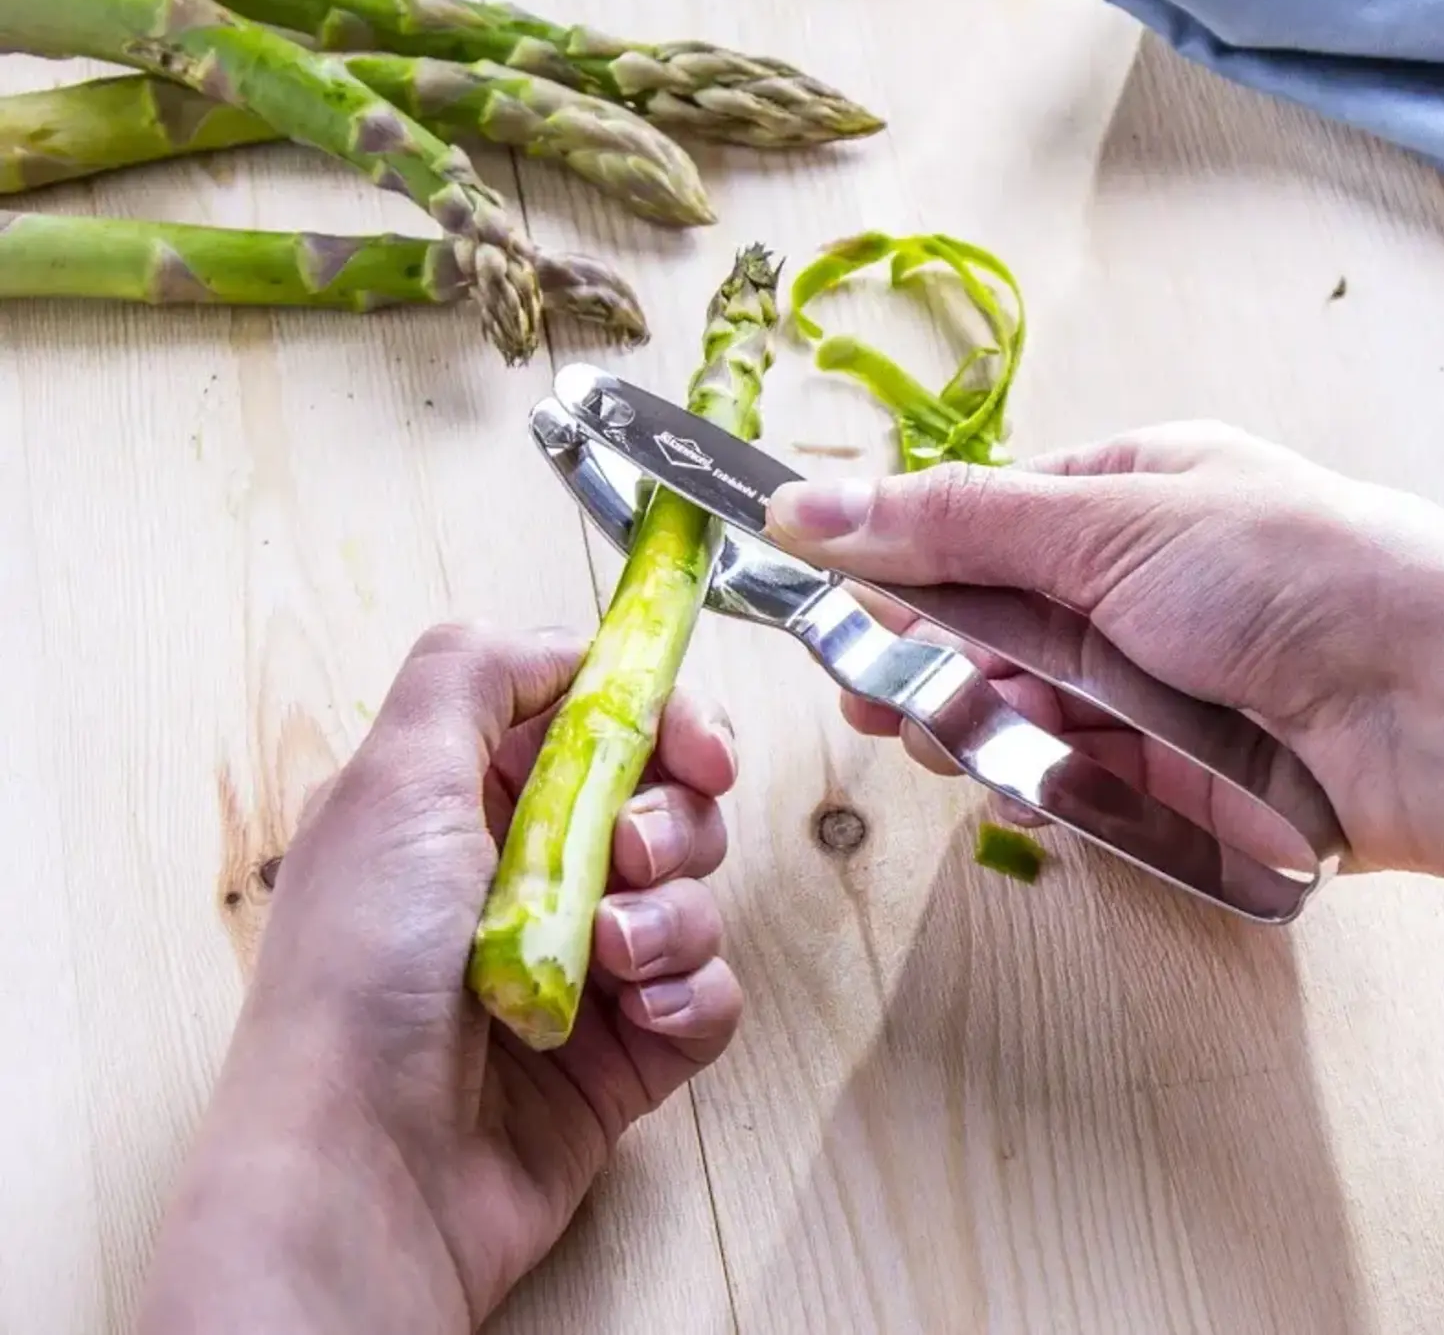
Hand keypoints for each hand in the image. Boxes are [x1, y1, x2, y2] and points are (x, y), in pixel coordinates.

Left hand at [137, 624, 741, 1334]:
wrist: (366, 1172)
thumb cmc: (360, 970)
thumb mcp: (391, 780)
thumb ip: (470, 672)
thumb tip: (560, 645)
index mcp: (471, 798)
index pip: (599, 720)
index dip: (661, 719)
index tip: (697, 746)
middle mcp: (530, 872)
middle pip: (666, 798)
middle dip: (673, 819)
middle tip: (633, 856)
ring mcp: (582, 963)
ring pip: (695, 893)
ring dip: (673, 915)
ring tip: (614, 956)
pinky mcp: (625, 1049)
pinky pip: (710, 992)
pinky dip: (690, 995)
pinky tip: (640, 1017)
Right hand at [766, 424, 1443, 1010]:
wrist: (1432, 711)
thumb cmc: (1289, 574)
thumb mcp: (1103, 524)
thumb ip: (946, 524)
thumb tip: (803, 502)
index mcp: (1123, 493)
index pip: (975, 523)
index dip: (899, 564)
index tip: (830, 599)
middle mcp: (1127, 584)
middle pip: (981, 623)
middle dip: (921, 660)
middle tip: (871, 693)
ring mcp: (1144, 680)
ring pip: (1011, 705)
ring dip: (970, 724)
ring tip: (946, 738)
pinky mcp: (1161, 770)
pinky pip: (1060, 774)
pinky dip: (1031, 783)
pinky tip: (1023, 787)